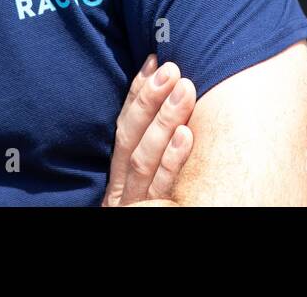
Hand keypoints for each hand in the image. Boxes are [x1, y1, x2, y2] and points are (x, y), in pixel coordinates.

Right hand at [102, 54, 195, 205]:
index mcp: (120, 171)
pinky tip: (186, 135)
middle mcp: (122, 186)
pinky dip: (173, 161)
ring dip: (164, 121)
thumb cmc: (157, 199)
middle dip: (150, 100)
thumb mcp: (149, 172)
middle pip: (130, 138)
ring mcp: (136, 202)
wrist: (142, 247)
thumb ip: (152, 139)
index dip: (137, 92)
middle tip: (171, 69)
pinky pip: (163, 189)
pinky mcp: (151, 214)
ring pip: (144, 158)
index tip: (154, 60)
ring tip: (184, 89)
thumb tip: (166, 86)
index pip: (125, 125)